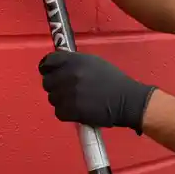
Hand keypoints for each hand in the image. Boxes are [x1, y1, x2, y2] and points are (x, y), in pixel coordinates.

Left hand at [39, 51, 155, 132]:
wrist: (127, 100)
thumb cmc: (114, 81)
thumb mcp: (95, 63)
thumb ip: (75, 63)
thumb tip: (60, 66)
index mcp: (75, 61)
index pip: (48, 61)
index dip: (47, 68)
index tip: (50, 72)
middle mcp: (69, 74)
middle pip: (47, 81)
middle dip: (55, 86)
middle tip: (68, 90)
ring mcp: (68, 93)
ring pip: (52, 98)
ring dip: (62, 100)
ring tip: (78, 101)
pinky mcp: (69, 110)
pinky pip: (59, 112)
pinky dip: (67, 113)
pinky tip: (80, 110)